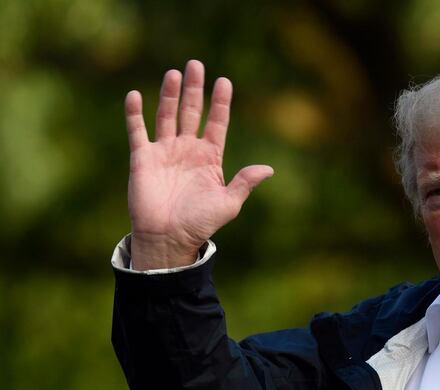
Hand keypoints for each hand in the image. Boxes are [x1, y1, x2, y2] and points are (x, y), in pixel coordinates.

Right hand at [124, 59, 272, 269]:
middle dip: (195, 90)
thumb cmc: (200, 223)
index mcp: (210, 158)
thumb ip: (245, 183)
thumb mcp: (228, 203)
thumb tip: (268, 169)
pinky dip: (134, 114)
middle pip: (192, 112)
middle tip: (196, 64)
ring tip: (175, 73)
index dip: (221, 103)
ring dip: (170, 95)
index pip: (217, 123)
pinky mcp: (142, 158)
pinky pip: (137, 131)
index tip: (225, 81)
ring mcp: (164, 152)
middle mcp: (187, 150)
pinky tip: (135, 95)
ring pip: (167, 115)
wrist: (168, 238)